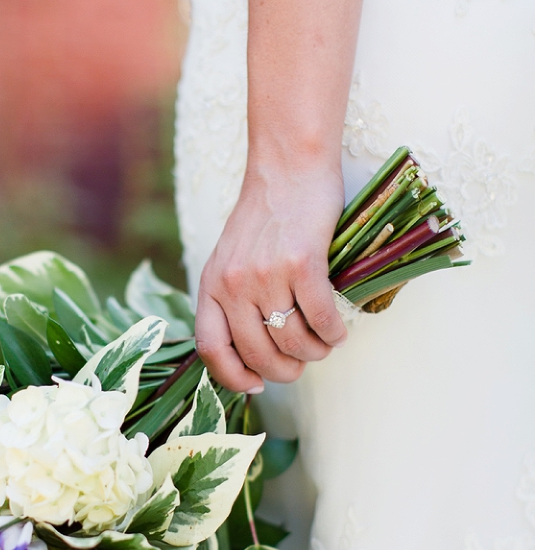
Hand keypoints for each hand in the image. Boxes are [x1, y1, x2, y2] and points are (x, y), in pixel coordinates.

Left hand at [196, 159, 347, 391]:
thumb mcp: (231, 256)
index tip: (255, 384)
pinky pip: (320, 318)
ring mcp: (265, 274)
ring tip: (324, 345)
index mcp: (211, 283)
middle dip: (284, 371)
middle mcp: (233, 283)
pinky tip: (339, 331)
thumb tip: (254, 350)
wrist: (289, 165)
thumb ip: (233, 296)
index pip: (210, 348)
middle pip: (256, 353)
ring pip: (291, 340)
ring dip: (313, 353)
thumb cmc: (266, 214)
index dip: (232, 376)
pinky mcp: (301, 263)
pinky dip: (333, 333)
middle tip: (301, 366)